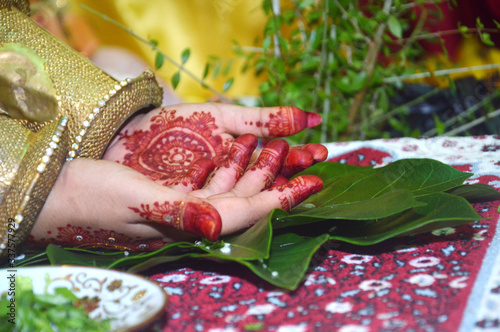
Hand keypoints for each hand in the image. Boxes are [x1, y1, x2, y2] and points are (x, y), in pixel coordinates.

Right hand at [30, 133, 322, 250]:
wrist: (54, 192)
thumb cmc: (89, 196)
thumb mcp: (135, 200)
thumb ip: (180, 212)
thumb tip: (218, 225)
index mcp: (186, 222)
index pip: (247, 212)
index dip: (282, 198)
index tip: (313, 183)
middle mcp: (189, 218)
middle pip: (245, 199)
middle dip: (275, 177)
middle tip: (300, 154)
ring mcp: (179, 207)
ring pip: (228, 188)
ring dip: (252, 167)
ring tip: (272, 144)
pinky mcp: (168, 196)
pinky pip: (207, 182)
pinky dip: (225, 166)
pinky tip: (233, 150)